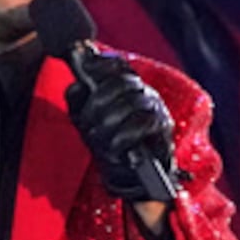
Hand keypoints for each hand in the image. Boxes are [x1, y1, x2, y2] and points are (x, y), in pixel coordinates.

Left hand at [66, 48, 175, 201]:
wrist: (130, 175)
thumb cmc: (108, 143)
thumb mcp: (86, 121)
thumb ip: (78, 102)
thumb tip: (76, 86)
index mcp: (127, 86)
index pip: (119, 65)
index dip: (103, 64)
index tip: (86, 69)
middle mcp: (144, 92)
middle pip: (122, 82)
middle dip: (99, 102)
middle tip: (88, 122)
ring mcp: (157, 109)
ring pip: (131, 102)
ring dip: (109, 122)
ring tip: (99, 137)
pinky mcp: (164, 129)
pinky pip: (143, 124)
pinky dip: (124, 137)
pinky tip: (115, 147)